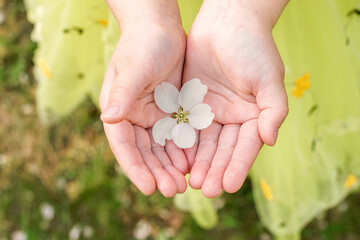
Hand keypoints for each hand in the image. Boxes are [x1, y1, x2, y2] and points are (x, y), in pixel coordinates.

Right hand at [100, 1, 187, 196]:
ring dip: (171, 167)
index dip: (135, 168)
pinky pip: (178, 136)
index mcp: (119, 110)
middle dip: (157, 173)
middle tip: (172, 191)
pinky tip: (193, 164)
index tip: (148, 188)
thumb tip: (108, 118)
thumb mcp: (134, 68)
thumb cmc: (143, 44)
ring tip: (184, 184)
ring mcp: (154, 116)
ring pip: (162, 148)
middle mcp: (134, 117)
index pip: (124, 146)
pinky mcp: (171, 111)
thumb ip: (123, 93)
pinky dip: (184, 151)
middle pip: (145, 152)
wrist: (161, 28)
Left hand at [183, 0, 288, 196]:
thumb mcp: (268, 78)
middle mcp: (232, 118)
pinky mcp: (191, 103)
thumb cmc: (252, 47)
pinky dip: (183, 145)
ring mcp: (211, 112)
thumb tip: (270, 140)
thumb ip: (273, 110)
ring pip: (203, 143)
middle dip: (214, 169)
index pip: (245, 147)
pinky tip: (177, 160)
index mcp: (253, 116)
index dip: (237, 166)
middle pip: (223, 149)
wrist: (226, 21)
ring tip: (190, 182)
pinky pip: (186, 127)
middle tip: (205, 190)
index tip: (227, 186)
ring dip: (198, 163)